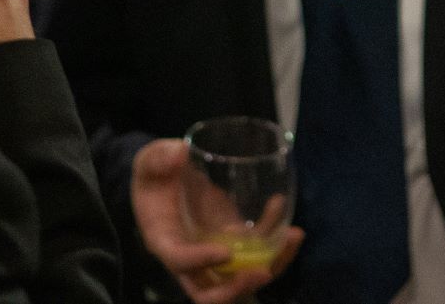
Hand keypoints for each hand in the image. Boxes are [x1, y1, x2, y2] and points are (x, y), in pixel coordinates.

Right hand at [132, 138, 302, 303]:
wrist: (169, 180)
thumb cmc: (156, 172)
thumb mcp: (150, 160)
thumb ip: (159, 157)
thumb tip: (178, 154)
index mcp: (164, 240)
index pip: (179, 261)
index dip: (201, 261)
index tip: (226, 252)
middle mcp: (190, 258)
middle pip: (209, 294)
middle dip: (237, 289)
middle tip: (263, 272)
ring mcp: (214, 256)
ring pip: (240, 280)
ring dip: (271, 267)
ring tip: (294, 237)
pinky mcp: (234, 246)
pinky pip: (257, 255)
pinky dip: (276, 244)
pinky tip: (289, 219)